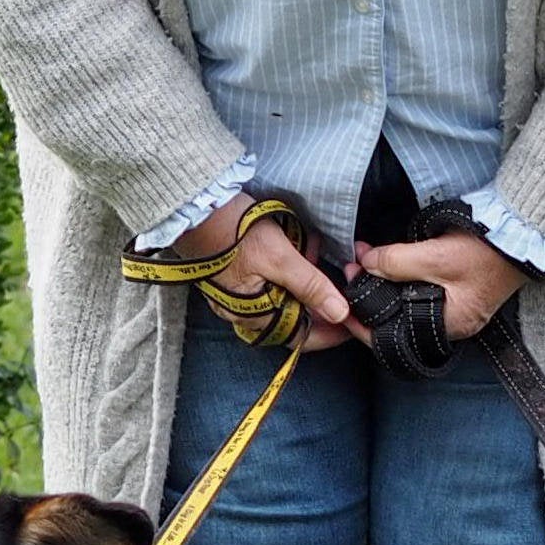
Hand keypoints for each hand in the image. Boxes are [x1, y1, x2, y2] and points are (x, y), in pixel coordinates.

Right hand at [174, 194, 361, 349]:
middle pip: (293, 317)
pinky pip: (268, 282)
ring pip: (282, 298)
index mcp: (254, 315)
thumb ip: (311, 286)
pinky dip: (287, 269)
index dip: (329, 333)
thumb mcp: (281, 257)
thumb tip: (340, 313)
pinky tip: (295, 245)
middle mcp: (243, 313)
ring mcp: (236, 296)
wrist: (195, 206)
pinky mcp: (234, 277)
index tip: (350, 321)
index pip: (300, 338)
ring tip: (313, 249)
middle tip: (334, 276)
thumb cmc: (233, 231)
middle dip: (317, 298)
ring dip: (303, 279)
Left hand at [352, 232, 526, 340]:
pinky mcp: (459, 288)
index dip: (365, 321)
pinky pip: (422, 289)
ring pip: (409, 302)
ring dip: (386, 284)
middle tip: (351, 272)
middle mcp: (452, 322)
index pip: (395, 335)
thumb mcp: (436, 256)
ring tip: (365, 264)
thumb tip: (364, 264)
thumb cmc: (487, 250)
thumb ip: (397, 262)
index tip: (344, 300)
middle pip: (400, 318)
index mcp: (449, 324)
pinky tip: (389, 263)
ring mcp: (457, 306)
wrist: (524, 230)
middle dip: (373, 297)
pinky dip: (403, 278)